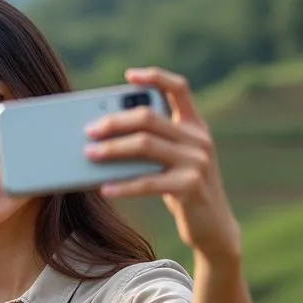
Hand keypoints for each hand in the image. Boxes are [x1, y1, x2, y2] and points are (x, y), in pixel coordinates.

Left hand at [83, 67, 241, 262]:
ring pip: (144, 146)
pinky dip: (123, 185)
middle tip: (88, 130)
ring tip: (89, 154)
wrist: (213, 227)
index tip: (129, 75)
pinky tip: (104, 188)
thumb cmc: (182, 189)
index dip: (155, 77)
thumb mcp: (173, 161)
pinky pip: (147, 182)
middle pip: (149, 118)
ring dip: (112, 149)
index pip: (180, 88)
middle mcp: (199, 139)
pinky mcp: (190, 186)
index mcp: (195, 126)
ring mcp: (197, 162)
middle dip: (114, 122)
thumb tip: (105, 135)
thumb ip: (153, 143)